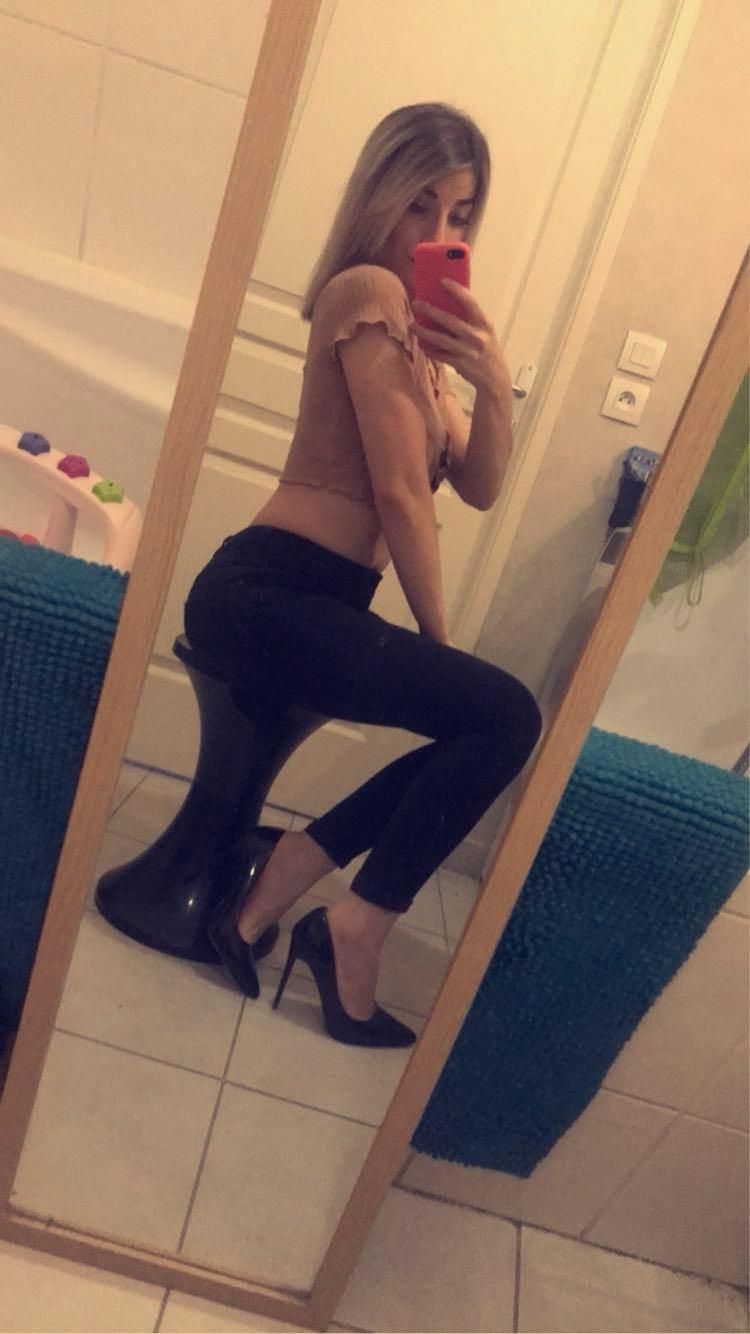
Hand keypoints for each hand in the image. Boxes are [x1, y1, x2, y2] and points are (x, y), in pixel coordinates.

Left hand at [411, 280, 511, 399]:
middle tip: (416, 303)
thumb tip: (449, 305)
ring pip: (440, 339)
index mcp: (484, 324)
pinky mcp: (460, 364)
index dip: (456, 291)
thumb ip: (471, 321)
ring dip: (424, 332)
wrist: (495, 378)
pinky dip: (430, 350)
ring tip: (412, 325)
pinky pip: (440, 355)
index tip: (442, 281)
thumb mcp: (485, 332)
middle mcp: (476, 337)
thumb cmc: (487, 350)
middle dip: (430, 311)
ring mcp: (467, 351)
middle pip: (450, 321)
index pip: (470, 303)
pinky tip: (423, 346)